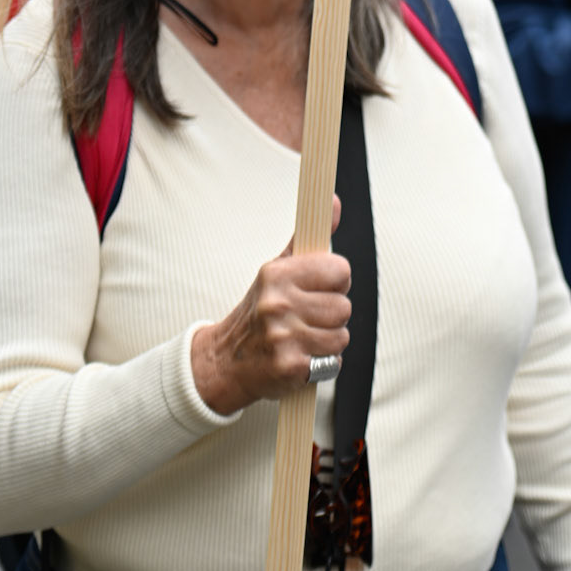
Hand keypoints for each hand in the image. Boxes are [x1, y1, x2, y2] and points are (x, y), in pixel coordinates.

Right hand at [191, 195, 350, 415]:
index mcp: (277, 275)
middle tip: (309, 317)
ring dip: (329, 340)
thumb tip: (334, 201)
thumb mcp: (278, 269)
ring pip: (341, 336)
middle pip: (344, 307)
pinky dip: (323, 364)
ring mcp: (283, 338)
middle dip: (331, 314)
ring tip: (305, 337)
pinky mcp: (290, 368)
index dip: (336, 281)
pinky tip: (303, 356)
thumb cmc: (260, 311)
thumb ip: (310, 238)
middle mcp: (278, 304)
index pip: (340, 270)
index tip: (322, 287)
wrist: (227, 361)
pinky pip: (333, 362)